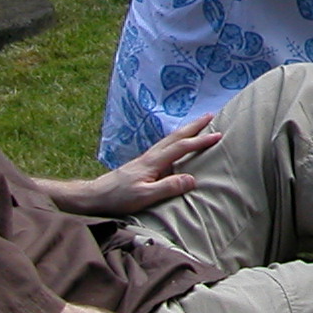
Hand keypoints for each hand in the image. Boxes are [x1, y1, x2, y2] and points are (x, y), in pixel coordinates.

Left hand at [82, 114, 221, 214]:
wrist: (94, 196)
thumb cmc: (118, 198)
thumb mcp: (144, 196)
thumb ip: (168, 187)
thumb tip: (192, 179)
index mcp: (153, 162)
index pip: (181, 147)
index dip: (200, 141)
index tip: (218, 135)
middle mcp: (151, 156)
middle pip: (176, 136)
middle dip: (194, 125)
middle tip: (211, 115)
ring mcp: (146, 159)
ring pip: (169, 139)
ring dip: (186, 130)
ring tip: (199, 124)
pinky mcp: (142, 164)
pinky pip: (164, 146)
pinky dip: (176, 139)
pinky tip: (177, 143)